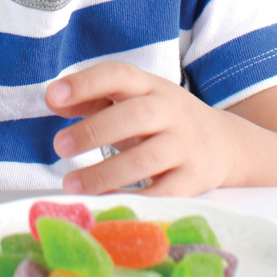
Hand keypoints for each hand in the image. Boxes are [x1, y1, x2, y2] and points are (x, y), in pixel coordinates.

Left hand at [45, 61, 235, 195]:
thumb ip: (90, 98)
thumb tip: (52, 100)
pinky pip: (162, 192)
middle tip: (58, 146)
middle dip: (93, 130)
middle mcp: (170, 110)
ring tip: (70, 184)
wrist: (224, 142)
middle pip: (134, 116)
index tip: (53, 96)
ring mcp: (184, 145)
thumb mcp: (130, 98)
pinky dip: (133, 199)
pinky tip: (104, 202)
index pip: (118, 74)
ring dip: (105, 173)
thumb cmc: (160, 118)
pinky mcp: (193, 179)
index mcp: (149, 85)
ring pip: (145, 159)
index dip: (85, 83)